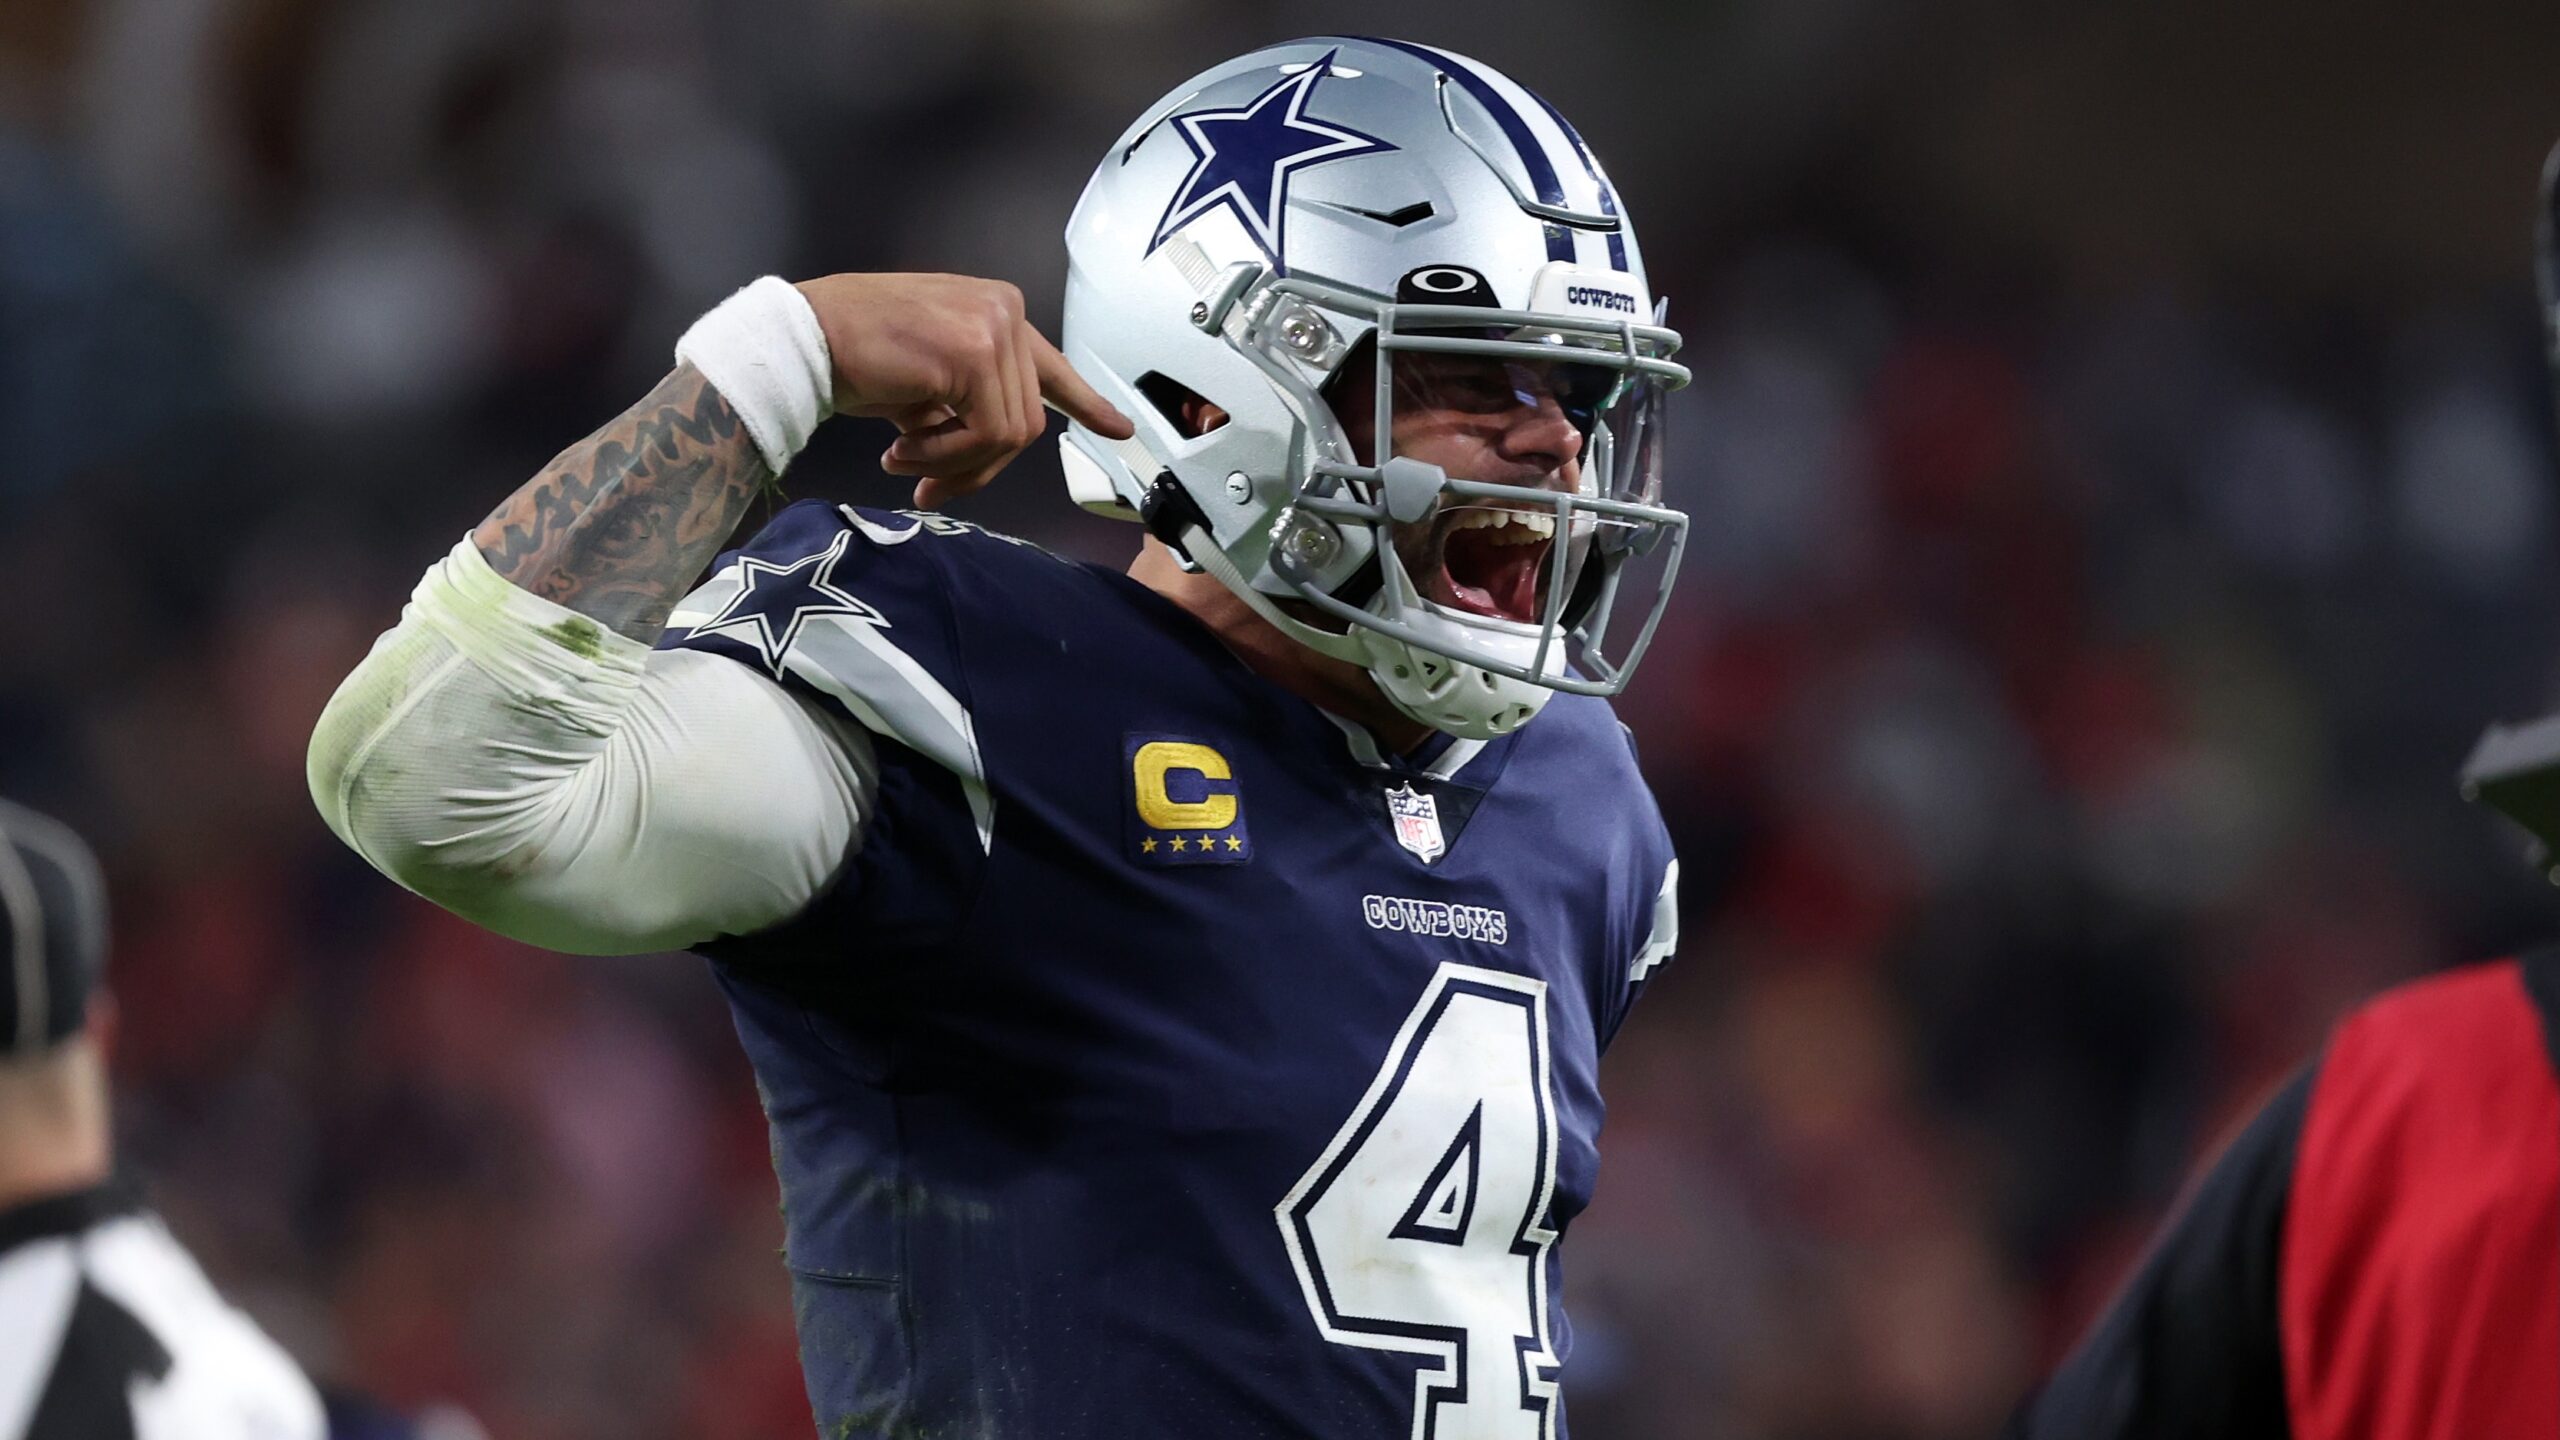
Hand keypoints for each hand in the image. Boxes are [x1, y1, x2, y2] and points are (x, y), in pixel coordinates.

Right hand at [793, 273, 1135, 508]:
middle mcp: (1005, 310)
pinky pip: (986, 436)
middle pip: (1026, 420)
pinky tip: (899, 448)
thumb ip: (969, 404)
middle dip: (976, 467)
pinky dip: (943, 458)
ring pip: (1010, 435)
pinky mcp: (976, 355)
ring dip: (952, 464)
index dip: (1085, 403)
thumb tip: (994, 452)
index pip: (1050, 365)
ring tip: (902, 459)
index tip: (1119, 429)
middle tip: (925, 487)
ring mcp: (994, 327)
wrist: (804, 340)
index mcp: (996, 310)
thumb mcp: (928, 381)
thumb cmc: (853, 357)